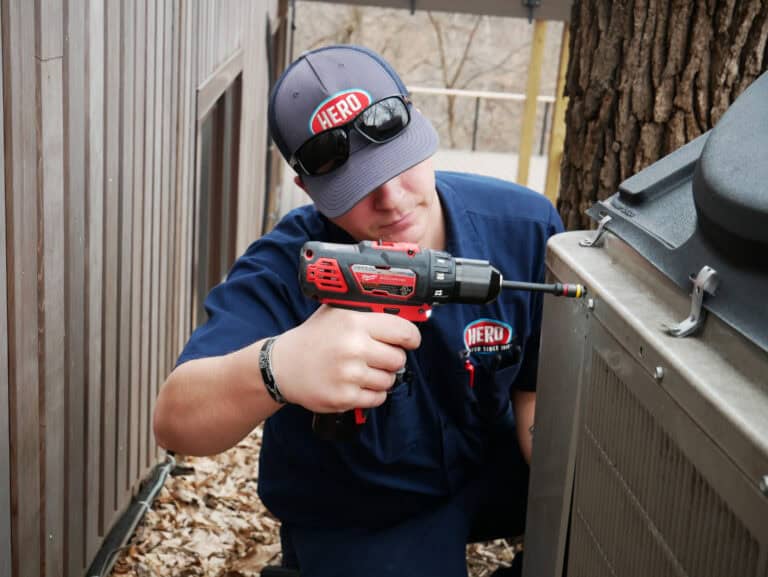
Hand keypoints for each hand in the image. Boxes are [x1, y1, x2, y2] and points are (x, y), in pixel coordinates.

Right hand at [269, 305, 420, 412]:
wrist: (283, 366)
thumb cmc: (314, 338)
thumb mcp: (337, 312)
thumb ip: (368, 310)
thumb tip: (405, 311)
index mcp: (354, 322)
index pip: (403, 331)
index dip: (411, 337)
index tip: (410, 340)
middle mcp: (353, 347)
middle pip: (399, 359)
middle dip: (393, 358)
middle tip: (378, 356)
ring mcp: (348, 374)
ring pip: (389, 380)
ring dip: (382, 377)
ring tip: (363, 369)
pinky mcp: (344, 397)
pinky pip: (377, 398)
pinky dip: (372, 393)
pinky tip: (356, 383)